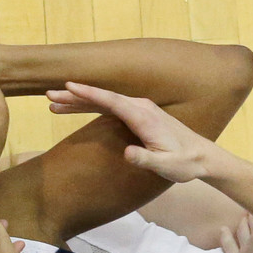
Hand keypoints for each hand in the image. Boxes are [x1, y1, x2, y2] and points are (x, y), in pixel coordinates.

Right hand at [45, 82, 215, 182]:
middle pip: (103, 97)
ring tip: (54, 102)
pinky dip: (91, 105)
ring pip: (104, 101)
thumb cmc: (184, 163)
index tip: (69, 86)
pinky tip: (76, 107)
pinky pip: (110, 107)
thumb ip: (146, 160)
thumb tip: (127, 154)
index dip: (90, 93)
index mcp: (144, 117)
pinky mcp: (139, 115)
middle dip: (75, 96)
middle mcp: (141, 108)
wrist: (202, 157)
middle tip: (49, 95)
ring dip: (79, 101)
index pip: (112, 100)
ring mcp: (140, 109)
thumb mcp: (167, 166)